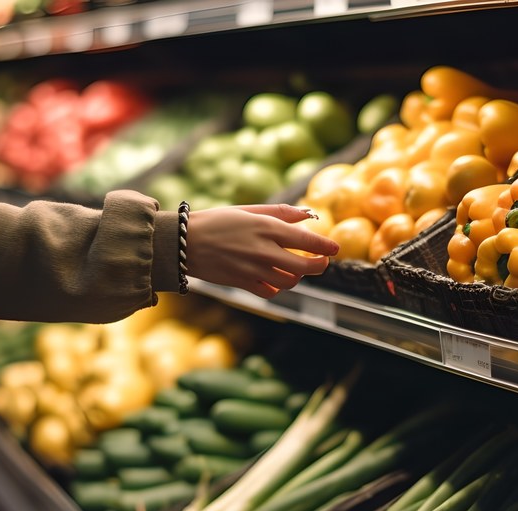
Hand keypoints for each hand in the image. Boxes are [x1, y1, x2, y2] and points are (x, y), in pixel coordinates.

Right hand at [185, 204, 339, 298]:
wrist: (183, 243)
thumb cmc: (216, 222)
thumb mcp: (248, 210)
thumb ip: (280, 213)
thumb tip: (308, 215)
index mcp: (267, 228)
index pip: (308, 241)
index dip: (326, 247)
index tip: (334, 249)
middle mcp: (264, 251)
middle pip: (305, 266)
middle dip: (319, 266)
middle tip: (321, 262)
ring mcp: (254, 270)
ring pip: (290, 281)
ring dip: (296, 275)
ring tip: (293, 267)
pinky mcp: (244, 284)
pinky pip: (271, 292)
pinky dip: (277, 287)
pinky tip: (273, 278)